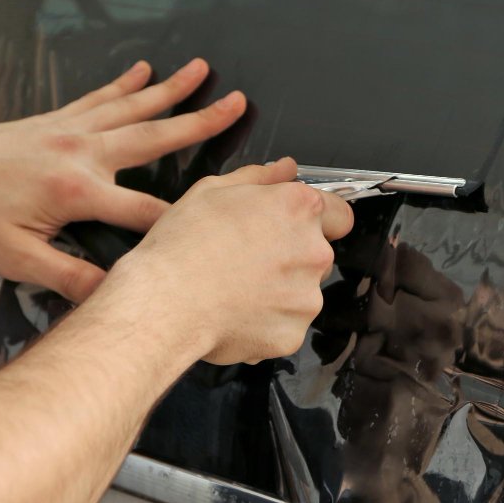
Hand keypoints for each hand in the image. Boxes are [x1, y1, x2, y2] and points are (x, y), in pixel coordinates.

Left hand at [0, 59, 245, 301]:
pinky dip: (125, 83)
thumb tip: (116, 292)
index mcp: (78, 190)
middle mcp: (83, 152)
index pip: (146, 208)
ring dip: (170, 89)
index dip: (185, 217)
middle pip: (154, 136)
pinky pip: (99, 97)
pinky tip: (145, 69)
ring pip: (132, 107)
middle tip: (237, 103)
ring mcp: (71, 130)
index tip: (221, 217)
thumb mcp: (16, 258)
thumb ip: (70, 276)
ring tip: (203, 70)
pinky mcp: (58, 119)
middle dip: (199, 121)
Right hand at [103, 158, 353, 365]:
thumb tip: (285, 169)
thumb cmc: (183, 247)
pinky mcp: (293, 333)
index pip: (339, 214)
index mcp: (298, 209)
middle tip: (247, 259)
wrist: (164, 304)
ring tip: (235, 288)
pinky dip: (266, 323)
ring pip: (302, 292)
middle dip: (290, 256)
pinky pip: (286, 325)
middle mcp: (312, 251)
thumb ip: (260, 177)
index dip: (319, 220)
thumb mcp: (212, 191)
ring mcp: (306, 297)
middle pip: (317, 253)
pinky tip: (235, 312)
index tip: (296, 228)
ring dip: (279, 291)